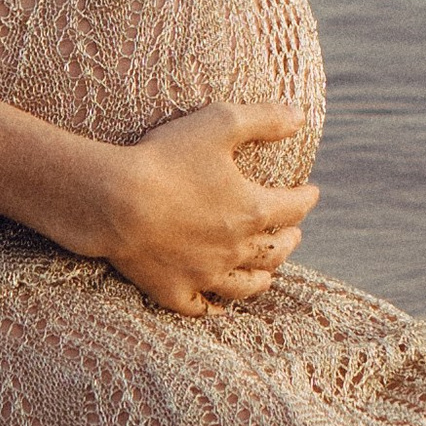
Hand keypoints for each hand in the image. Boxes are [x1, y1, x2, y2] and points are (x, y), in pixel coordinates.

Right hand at [65, 101, 316, 317]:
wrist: (114, 201)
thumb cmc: (166, 158)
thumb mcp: (220, 123)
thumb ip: (265, 119)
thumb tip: (301, 117)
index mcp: (252, 209)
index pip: (293, 207)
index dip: (306, 198)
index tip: (310, 192)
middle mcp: (236, 248)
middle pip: (275, 250)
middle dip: (289, 240)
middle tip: (294, 233)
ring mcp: (205, 275)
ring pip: (244, 285)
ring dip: (261, 278)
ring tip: (268, 275)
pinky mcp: (174, 290)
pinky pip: (201, 309)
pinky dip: (214, 308)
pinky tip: (217, 307)